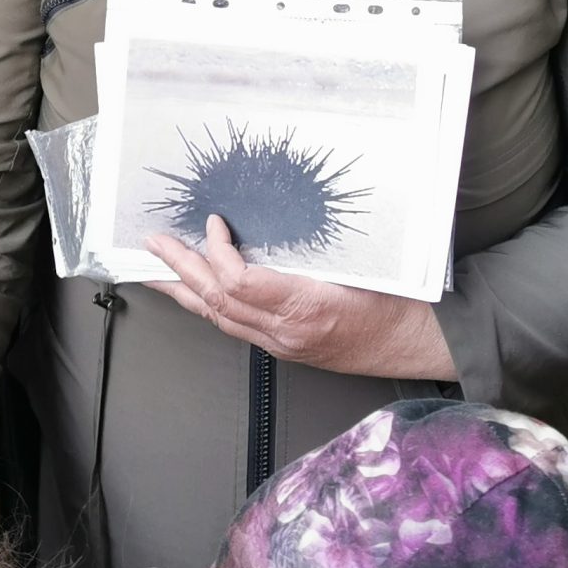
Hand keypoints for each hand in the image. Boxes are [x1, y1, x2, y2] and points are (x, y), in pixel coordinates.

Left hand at [147, 215, 453, 379]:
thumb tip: (268, 218)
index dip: (217, 253)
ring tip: (157, 270)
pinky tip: (195, 294)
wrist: (413, 341)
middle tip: (154, 245)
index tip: (213, 224)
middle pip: (219, 301)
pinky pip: (234, 327)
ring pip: (220, 318)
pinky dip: (209, 306)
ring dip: (186, 291)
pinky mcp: (283, 348)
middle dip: (181, 270)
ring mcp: (282, 344)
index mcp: (306, 307)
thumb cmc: (395, 301)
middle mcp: (287, 332)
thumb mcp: (358, 263)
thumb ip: (310, 249)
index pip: (240, 283)